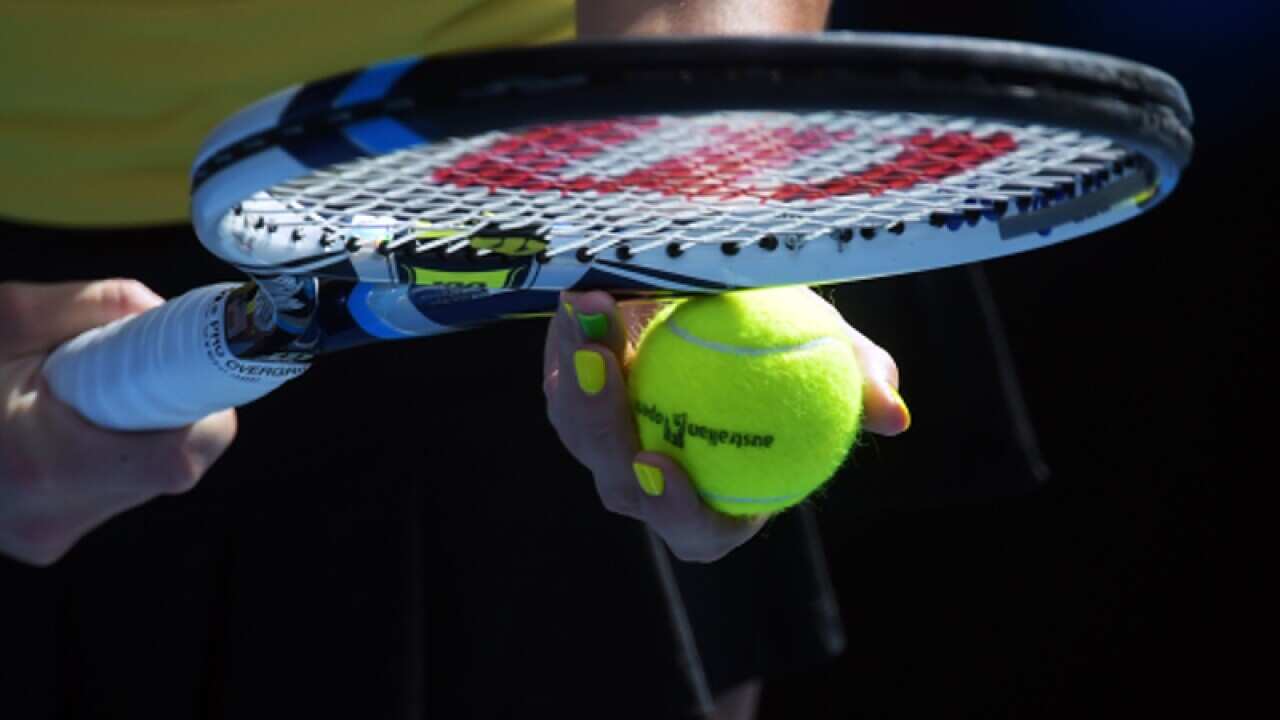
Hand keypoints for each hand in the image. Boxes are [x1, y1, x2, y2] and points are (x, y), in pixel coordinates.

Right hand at [0, 280, 236, 565]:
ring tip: (75, 397)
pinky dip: (109, 452)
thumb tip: (163, 310)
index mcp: (43, 466)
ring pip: (149, 478)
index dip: (204, 407)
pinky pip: (114, 489)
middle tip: (130, 369)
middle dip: (170, 410)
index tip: (197, 368)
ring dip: (139, 431)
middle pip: (176, 465)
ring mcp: (47, 538)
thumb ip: (97, 305)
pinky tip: (64, 426)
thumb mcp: (7, 318)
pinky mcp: (46, 541)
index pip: (181, 458)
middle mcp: (51, 517)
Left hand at [544, 289, 908, 562]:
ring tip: (593, 325)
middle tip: (610, 379)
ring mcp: (605, 438)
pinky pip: (568, 371)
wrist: (732, 291)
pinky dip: (576, 336)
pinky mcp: (573, 390)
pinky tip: (588, 297)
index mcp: (716, 498)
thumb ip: (859, 380)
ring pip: (579, 427)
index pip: (697, 529)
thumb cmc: (789, 336)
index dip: (679, 512)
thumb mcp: (828, 347)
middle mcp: (652, 478)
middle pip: (620, 483)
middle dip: (605, 436)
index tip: (666, 464)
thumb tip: (893, 418)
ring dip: (582, 381)